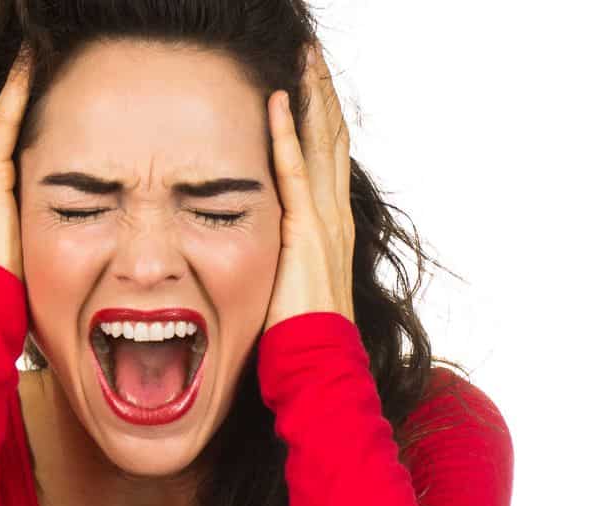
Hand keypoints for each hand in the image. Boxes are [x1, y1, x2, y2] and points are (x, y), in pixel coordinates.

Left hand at [263, 41, 355, 332]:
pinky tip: (278, 100)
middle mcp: (334, 216)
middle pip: (332, 138)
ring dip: (312, 97)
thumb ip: (282, 253)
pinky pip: (294, 172)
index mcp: (330, 226)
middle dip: (322, 93)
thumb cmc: (299, 335)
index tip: (309, 80)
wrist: (318, 365)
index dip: (320, 116)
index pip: (328, 156)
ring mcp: (324, 222)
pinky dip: (287, 134)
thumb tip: (258, 241)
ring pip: (321, 143)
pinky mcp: (305, 232)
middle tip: (311, 54)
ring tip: (303, 60)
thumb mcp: (290, 281)